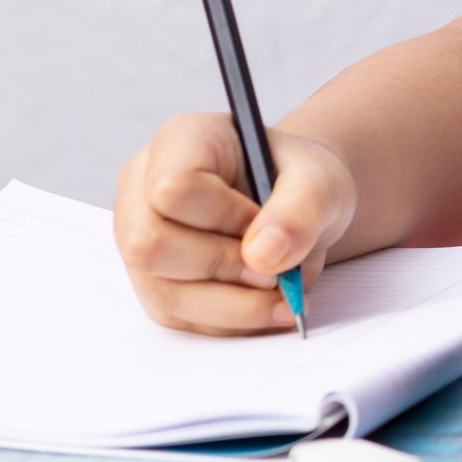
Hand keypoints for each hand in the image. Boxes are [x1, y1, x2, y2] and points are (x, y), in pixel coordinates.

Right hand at [113, 112, 356, 335]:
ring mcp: (140, 241)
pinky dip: (231, 320)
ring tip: (284, 294)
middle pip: (149, 245)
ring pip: (164, 293)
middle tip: (277, 271)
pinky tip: (267, 305)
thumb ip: (301, 208)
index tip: (266, 222)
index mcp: (181, 141)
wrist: (297, 208)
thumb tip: (263, 256)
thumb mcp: (320, 181)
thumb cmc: (301, 182)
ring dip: (233, 305)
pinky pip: (180, 319)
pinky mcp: (155, 284)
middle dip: (224, 266)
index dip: (225, 216)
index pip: (173, 187)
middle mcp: (143, 190)